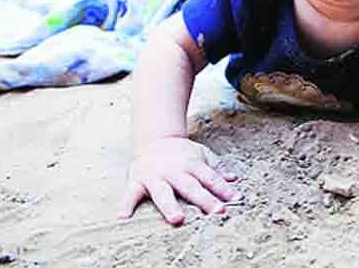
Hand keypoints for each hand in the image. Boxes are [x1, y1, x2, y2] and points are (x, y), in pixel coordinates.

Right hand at [118, 136, 241, 224]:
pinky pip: (131, 193)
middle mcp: (174, 171)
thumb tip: (234, 178)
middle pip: (191, 186)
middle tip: (217, 212)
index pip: (210, 177)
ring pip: (163, 192)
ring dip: (170, 206)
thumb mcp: (201, 153)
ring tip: (177, 219)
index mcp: (192, 164)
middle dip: (204, 199)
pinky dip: (126, 204)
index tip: (235, 199)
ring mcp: (155, 176)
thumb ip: (217, 167)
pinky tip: (123, 216)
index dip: (223, 188)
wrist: (154, 139)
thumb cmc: (181, 152)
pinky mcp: (137, 180)